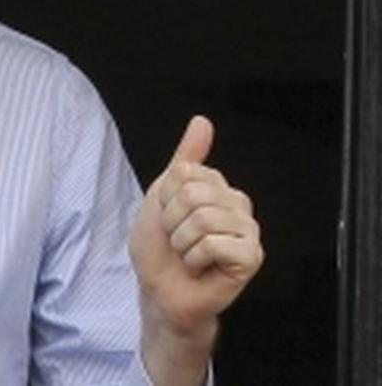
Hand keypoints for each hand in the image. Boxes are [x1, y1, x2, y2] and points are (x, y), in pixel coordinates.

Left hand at [129, 116, 263, 383]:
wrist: (161, 290)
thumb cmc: (160, 247)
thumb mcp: (162, 195)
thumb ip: (185, 158)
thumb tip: (202, 122)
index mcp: (217, 186)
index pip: (185, 172)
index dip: (165, 198)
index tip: (167, 217)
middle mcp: (237, 204)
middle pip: (194, 193)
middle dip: (172, 220)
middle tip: (177, 239)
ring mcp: (248, 230)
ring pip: (203, 218)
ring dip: (182, 242)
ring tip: (188, 254)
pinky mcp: (252, 257)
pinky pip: (215, 244)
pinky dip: (195, 258)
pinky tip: (201, 267)